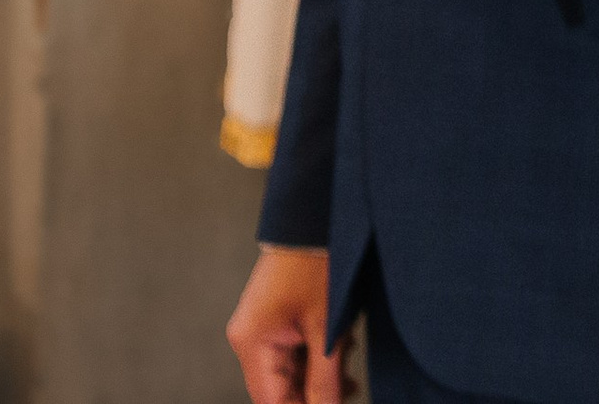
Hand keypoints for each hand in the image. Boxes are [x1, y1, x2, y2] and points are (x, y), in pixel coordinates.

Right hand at [226, 244, 346, 403]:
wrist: (317, 213)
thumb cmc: (318, 261)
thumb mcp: (327, 326)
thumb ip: (324, 380)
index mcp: (252, 343)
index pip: (271, 403)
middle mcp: (249, 338)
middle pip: (279, 389)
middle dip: (314, 393)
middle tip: (349, 387)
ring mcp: (261, 325)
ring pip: (289, 370)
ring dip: (319, 373)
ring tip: (348, 364)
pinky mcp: (275, 316)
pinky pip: (293, 349)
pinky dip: (317, 354)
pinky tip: (342, 345)